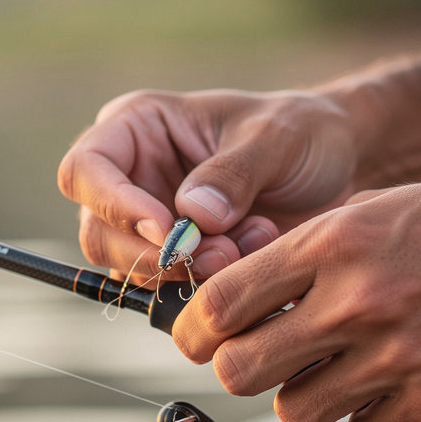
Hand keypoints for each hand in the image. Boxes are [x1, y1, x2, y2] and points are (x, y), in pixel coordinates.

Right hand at [58, 88, 358, 280]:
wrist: (336, 171)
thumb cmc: (301, 134)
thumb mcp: (277, 137)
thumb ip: (233, 172)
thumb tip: (190, 216)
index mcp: (135, 128)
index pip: (84, 170)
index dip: (114, 205)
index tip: (167, 228)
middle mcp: (129, 179)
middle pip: (98, 234)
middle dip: (157, 255)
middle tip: (220, 255)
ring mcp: (147, 227)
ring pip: (130, 271)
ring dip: (187, 274)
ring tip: (247, 246)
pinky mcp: (173, 265)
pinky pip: (167, 293)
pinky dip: (206, 289)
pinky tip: (250, 260)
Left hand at [172, 158, 420, 421]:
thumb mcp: (377, 211)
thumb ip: (305, 257)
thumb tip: (240, 300)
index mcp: (337, 244)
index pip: (221, 304)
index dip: (191, 331)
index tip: (195, 339)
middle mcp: (361, 301)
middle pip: (241, 370)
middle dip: (238, 368)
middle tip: (258, 360)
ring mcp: (401, 358)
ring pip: (296, 411)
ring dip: (304, 394)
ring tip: (337, 368)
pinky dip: (364, 418)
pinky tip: (387, 386)